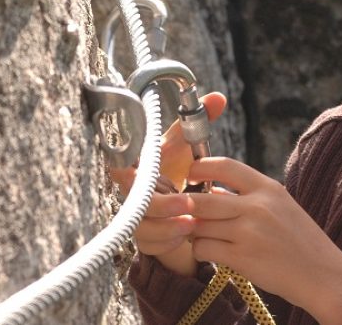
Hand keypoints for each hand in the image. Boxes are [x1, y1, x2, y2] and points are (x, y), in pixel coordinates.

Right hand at [109, 92, 227, 275]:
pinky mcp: (147, 239)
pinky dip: (169, 241)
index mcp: (141, 169)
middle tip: (188, 201)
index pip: (122, 168)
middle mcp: (134, 193)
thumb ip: (199, 124)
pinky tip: (188, 235)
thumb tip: (219, 98)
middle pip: (135, 200)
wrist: (189, 214)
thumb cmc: (183, 176)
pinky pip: (150, 244)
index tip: (127, 170)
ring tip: (192, 221)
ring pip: (141, 225)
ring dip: (167, 224)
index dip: (124, 170)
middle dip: (160, 202)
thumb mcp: (189, 149)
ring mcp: (138, 217)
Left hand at [186, 159, 341, 324]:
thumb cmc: (300, 241)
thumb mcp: (281, 206)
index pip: (225, 165)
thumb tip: (211, 191)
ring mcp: (248, 233)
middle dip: (187, 207)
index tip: (191, 174)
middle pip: (202, 200)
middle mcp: (257, 206)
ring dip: (194, 232)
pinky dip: (201, 251)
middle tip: (186, 213)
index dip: (200, 167)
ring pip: (198, 226)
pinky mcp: (241, 258)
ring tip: (205, 237)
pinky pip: (203, 248)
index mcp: (268, 188)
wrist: (322, 274)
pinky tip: (213, 254)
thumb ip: (248, 197)